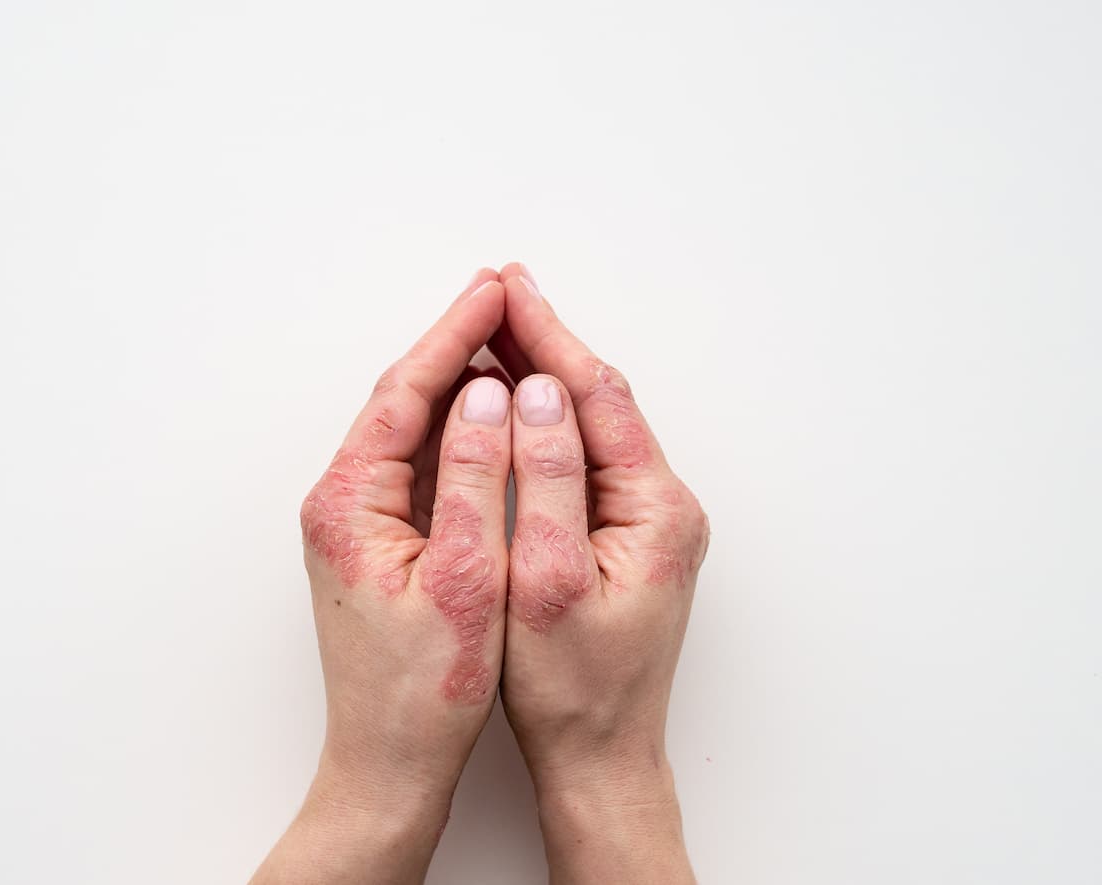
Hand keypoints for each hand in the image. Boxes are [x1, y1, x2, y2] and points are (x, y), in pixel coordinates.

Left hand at [252, 270, 513, 884]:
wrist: (388, 760)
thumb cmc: (423, 689)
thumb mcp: (466, 578)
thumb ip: (475, 479)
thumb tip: (491, 396)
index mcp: (348, 501)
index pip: (405, 392)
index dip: (454, 334)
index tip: (496, 290)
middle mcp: (342, 501)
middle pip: (404, 398)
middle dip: (457, 343)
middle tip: (506, 296)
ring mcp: (359, 519)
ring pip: (414, 428)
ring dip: (460, 382)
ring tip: (507, 335)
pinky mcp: (380, 539)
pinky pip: (422, 463)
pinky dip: (460, 430)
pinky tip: (493, 410)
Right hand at [490, 264, 709, 884]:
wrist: (601, 757)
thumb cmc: (573, 689)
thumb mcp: (547, 583)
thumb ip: (545, 481)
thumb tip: (539, 395)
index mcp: (656, 509)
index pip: (599, 397)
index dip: (549, 337)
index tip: (508, 289)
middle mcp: (663, 505)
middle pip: (600, 400)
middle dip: (546, 343)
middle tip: (497, 291)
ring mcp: (647, 521)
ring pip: (591, 425)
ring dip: (544, 378)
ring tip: (495, 329)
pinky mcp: (625, 537)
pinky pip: (583, 457)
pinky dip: (545, 422)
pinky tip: (513, 404)